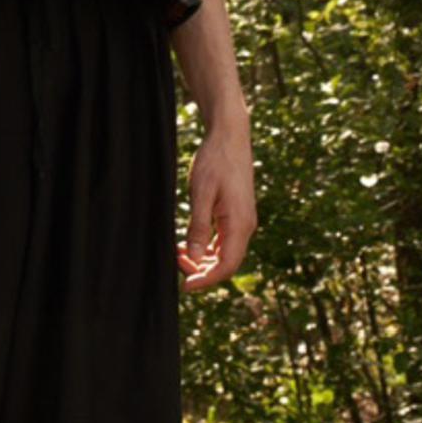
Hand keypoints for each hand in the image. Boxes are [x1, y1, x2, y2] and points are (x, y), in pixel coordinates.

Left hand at [177, 123, 255, 291]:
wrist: (230, 136)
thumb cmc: (215, 161)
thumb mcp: (201, 193)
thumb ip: (198, 227)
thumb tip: (193, 257)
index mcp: (240, 224)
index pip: (226, 266)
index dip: (206, 280)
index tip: (185, 286)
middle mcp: (246, 226)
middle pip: (226, 263)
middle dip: (201, 270)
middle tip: (175, 263)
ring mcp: (242, 220)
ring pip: (224, 253)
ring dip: (202, 259)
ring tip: (177, 253)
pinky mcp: (237, 214)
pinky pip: (224, 240)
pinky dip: (206, 247)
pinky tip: (187, 243)